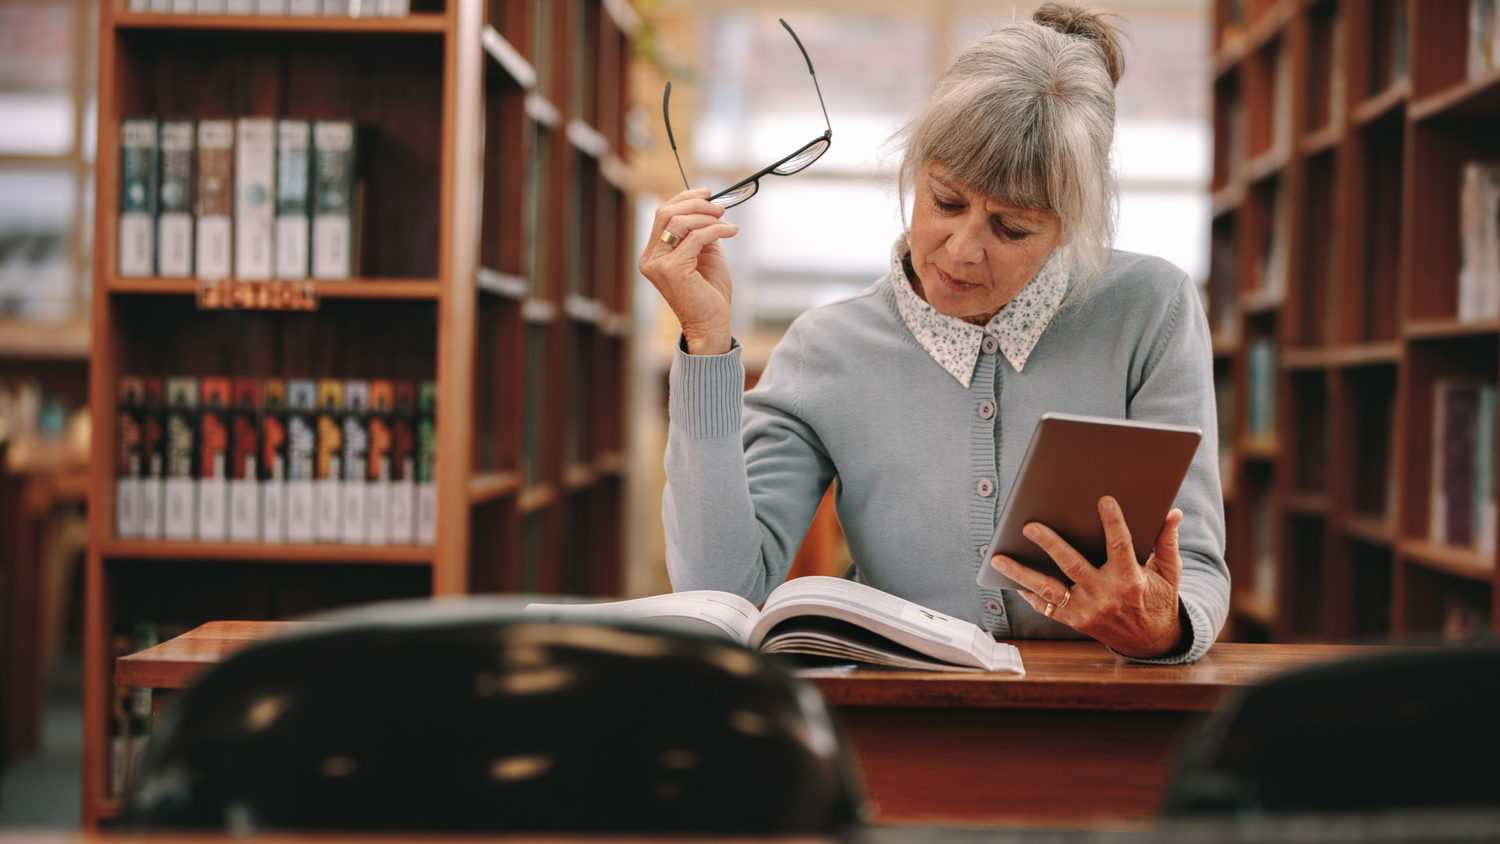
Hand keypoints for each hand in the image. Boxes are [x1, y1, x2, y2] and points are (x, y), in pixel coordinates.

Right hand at [637, 188, 738, 354]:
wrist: (711, 324)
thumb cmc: (708, 294)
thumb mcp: (704, 255)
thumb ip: (700, 232)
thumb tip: (709, 208)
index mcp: (654, 254)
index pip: (663, 215)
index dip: (685, 198)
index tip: (707, 194)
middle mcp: (651, 258)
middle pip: (667, 213)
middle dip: (696, 204)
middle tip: (719, 207)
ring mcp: (658, 264)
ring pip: (680, 222)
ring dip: (707, 216)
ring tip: (725, 221)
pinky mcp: (672, 270)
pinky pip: (696, 237)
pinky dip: (716, 230)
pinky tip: (730, 232)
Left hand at [988, 497, 1187, 658]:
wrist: (1152, 643)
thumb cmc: (1158, 600)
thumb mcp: (1169, 573)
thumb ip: (1167, 542)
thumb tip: (1173, 512)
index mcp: (1130, 579)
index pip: (1120, 545)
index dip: (1113, 522)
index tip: (1103, 500)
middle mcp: (1105, 595)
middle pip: (1072, 565)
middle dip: (1050, 544)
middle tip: (1029, 526)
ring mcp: (1087, 610)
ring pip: (1049, 589)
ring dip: (1021, 573)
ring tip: (998, 558)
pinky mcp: (1076, 622)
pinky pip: (1047, 608)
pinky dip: (1029, 594)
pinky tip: (1012, 580)